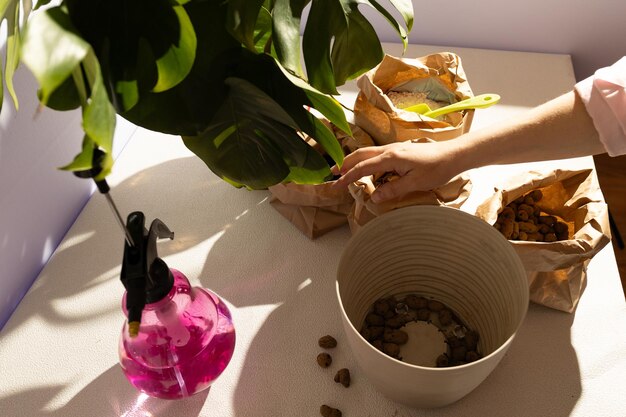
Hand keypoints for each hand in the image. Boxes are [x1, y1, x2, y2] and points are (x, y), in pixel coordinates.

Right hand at [332, 140, 460, 202]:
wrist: (454, 154)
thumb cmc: (437, 168)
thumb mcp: (415, 183)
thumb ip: (393, 189)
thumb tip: (374, 197)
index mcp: (390, 158)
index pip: (362, 168)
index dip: (347, 178)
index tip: (336, 186)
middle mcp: (389, 150)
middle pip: (360, 155)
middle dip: (345, 164)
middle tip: (332, 173)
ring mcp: (395, 149)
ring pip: (368, 153)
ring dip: (354, 162)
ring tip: (345, 171)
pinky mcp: (400, 151)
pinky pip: (377, 155)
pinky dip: (366, 162)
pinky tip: (368, 170)